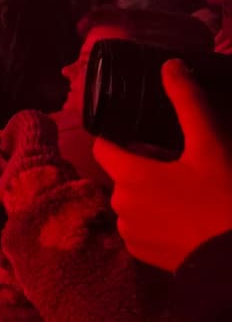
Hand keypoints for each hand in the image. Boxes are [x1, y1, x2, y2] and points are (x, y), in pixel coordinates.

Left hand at [94, 60, 231, 271]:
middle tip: (178, 165)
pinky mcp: (142, 255)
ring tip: (185, 195)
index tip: (138, 134)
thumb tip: (170, 65)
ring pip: (132, 202)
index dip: (117, 137)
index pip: (103, 146)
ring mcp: (129, 232)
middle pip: (122, 174)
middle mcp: (120, 203)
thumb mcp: (210, 145)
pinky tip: (184, 219)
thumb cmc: (224, 199)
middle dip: (143, 167)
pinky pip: (141, 228)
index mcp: (129, 175)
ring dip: (150, 195)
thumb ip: (187, 103)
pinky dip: (156, 221)